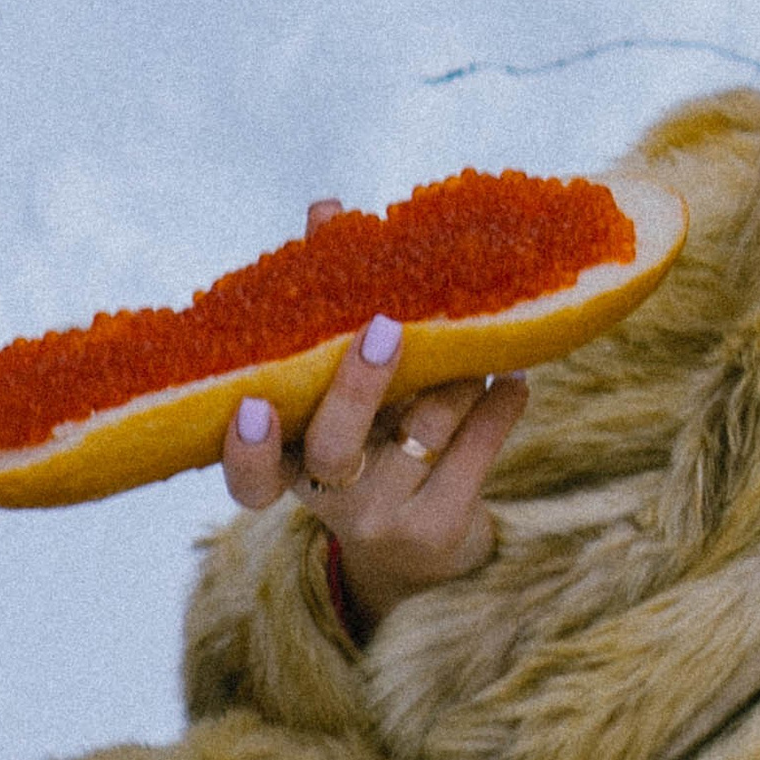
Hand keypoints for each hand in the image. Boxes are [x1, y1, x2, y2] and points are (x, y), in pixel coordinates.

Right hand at [219, 199, 527, 635]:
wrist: (424, 551)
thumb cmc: (374, 442)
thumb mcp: (343, 390)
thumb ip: (329, 307)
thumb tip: (325, 209)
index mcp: (291, 462)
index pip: (248, 477)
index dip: (246, 449)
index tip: (255, 404)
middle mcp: (329, 498)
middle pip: (336, 447)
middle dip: (360, 385)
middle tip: (388, 326)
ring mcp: (386, 518)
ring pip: (422, 431)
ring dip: (456, 375)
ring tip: (479, 339)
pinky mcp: (443, 526)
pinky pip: (478, 449)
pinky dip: (500, 403)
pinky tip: (513, 375)